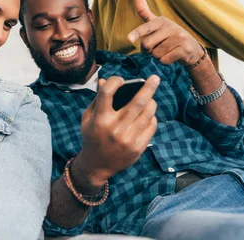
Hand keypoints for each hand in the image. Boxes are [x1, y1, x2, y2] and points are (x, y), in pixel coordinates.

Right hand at [72, 75, 159, 189]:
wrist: (97, 165)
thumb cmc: (92, 136)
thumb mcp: (88, 118)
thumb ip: (97, 99)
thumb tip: (106, 80)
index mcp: (100, 119)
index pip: (107, 93)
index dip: (114, 82)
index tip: (120, 80)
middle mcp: (115, 128)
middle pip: (137, 102)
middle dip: (148, 88)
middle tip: (155, 78)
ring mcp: (128, 139)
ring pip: (147, 113)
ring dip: (151, 102)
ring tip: (150, 98)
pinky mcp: (138, 147)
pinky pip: (151, 126)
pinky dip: (151, 117)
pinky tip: (147, 115)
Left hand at [127, 0, 203, 66]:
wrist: (192, 49)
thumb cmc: (170, 36)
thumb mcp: (158, 23)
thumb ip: (145, 12)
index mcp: (161, 20)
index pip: (146, 28)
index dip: (136, 34)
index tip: (128, 39)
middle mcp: (171, 27)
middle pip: (147, 44)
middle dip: (147, 51)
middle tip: (154, 49)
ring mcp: (179, 38)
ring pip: (155, 54)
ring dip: (158, 56)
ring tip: (167, 50)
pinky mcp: (185, 49)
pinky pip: (164, 60)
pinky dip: (165, 62)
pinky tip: (173, 56)